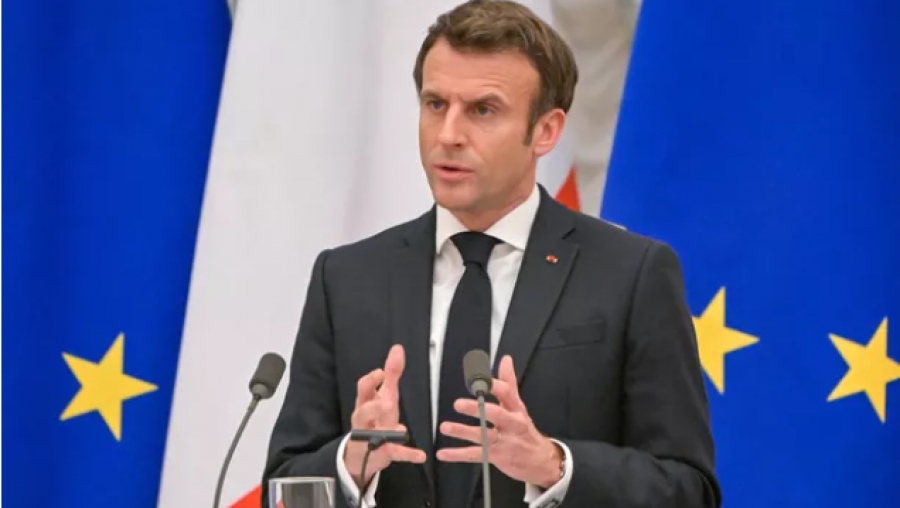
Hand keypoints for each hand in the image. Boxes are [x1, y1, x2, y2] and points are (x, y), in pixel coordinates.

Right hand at [343, 345, 425, 486]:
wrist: (362, 452)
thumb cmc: (375, 417)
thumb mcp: (383, 395)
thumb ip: (391, 374)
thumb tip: (398, 348)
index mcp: (365, 402)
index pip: (363, 389)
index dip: (370, 381)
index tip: (380, 372)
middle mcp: (365, 419)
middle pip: (363, 411)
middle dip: (374, 407)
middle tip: (388, 402)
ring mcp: (372, 436)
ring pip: (376, 433)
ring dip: (389, 431)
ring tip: (401, 430)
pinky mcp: (383, 452)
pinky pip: (395, 453)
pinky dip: (408, 455)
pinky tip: (421, 456)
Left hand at [436, 355, 563, 488]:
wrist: (540, 460)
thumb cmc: (524, 430)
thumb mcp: (519, 406)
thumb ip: (509, 382)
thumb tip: (506, 360)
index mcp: (516, 409)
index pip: (506, 393)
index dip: (493, 385)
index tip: (480, 378)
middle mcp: (510, 424)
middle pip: (495, 415)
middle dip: (477, 409)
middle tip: (459, 403)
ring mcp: (503, 442)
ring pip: (482, 436)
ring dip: (462, 431)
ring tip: (445, 427)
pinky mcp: (495, 457)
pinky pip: (474, 455)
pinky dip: (457, 455)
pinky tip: (444, 453)